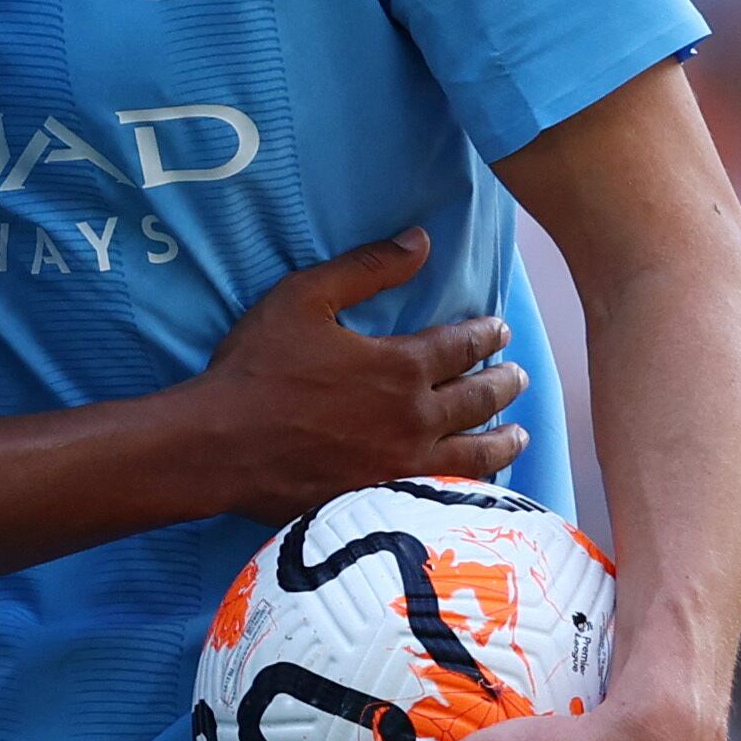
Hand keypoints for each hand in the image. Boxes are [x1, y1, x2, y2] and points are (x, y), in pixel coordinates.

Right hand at [192, 229, 527, 524]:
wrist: (221, 447)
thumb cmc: (259, 368)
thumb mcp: (305, 297)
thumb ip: (367, 267)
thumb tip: (421, 241)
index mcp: (400, 367)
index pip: (461, 346)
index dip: (486, 335)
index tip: (501, 330)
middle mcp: (415, 419)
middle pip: (477, 400)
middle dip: (503, 384)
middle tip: (519, 376)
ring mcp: (402, 466)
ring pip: (473, 455)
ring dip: (502, 442)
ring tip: (519, 436)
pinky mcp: (385, 500)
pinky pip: (444, 493)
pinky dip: (470, 486)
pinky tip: (474, 485)